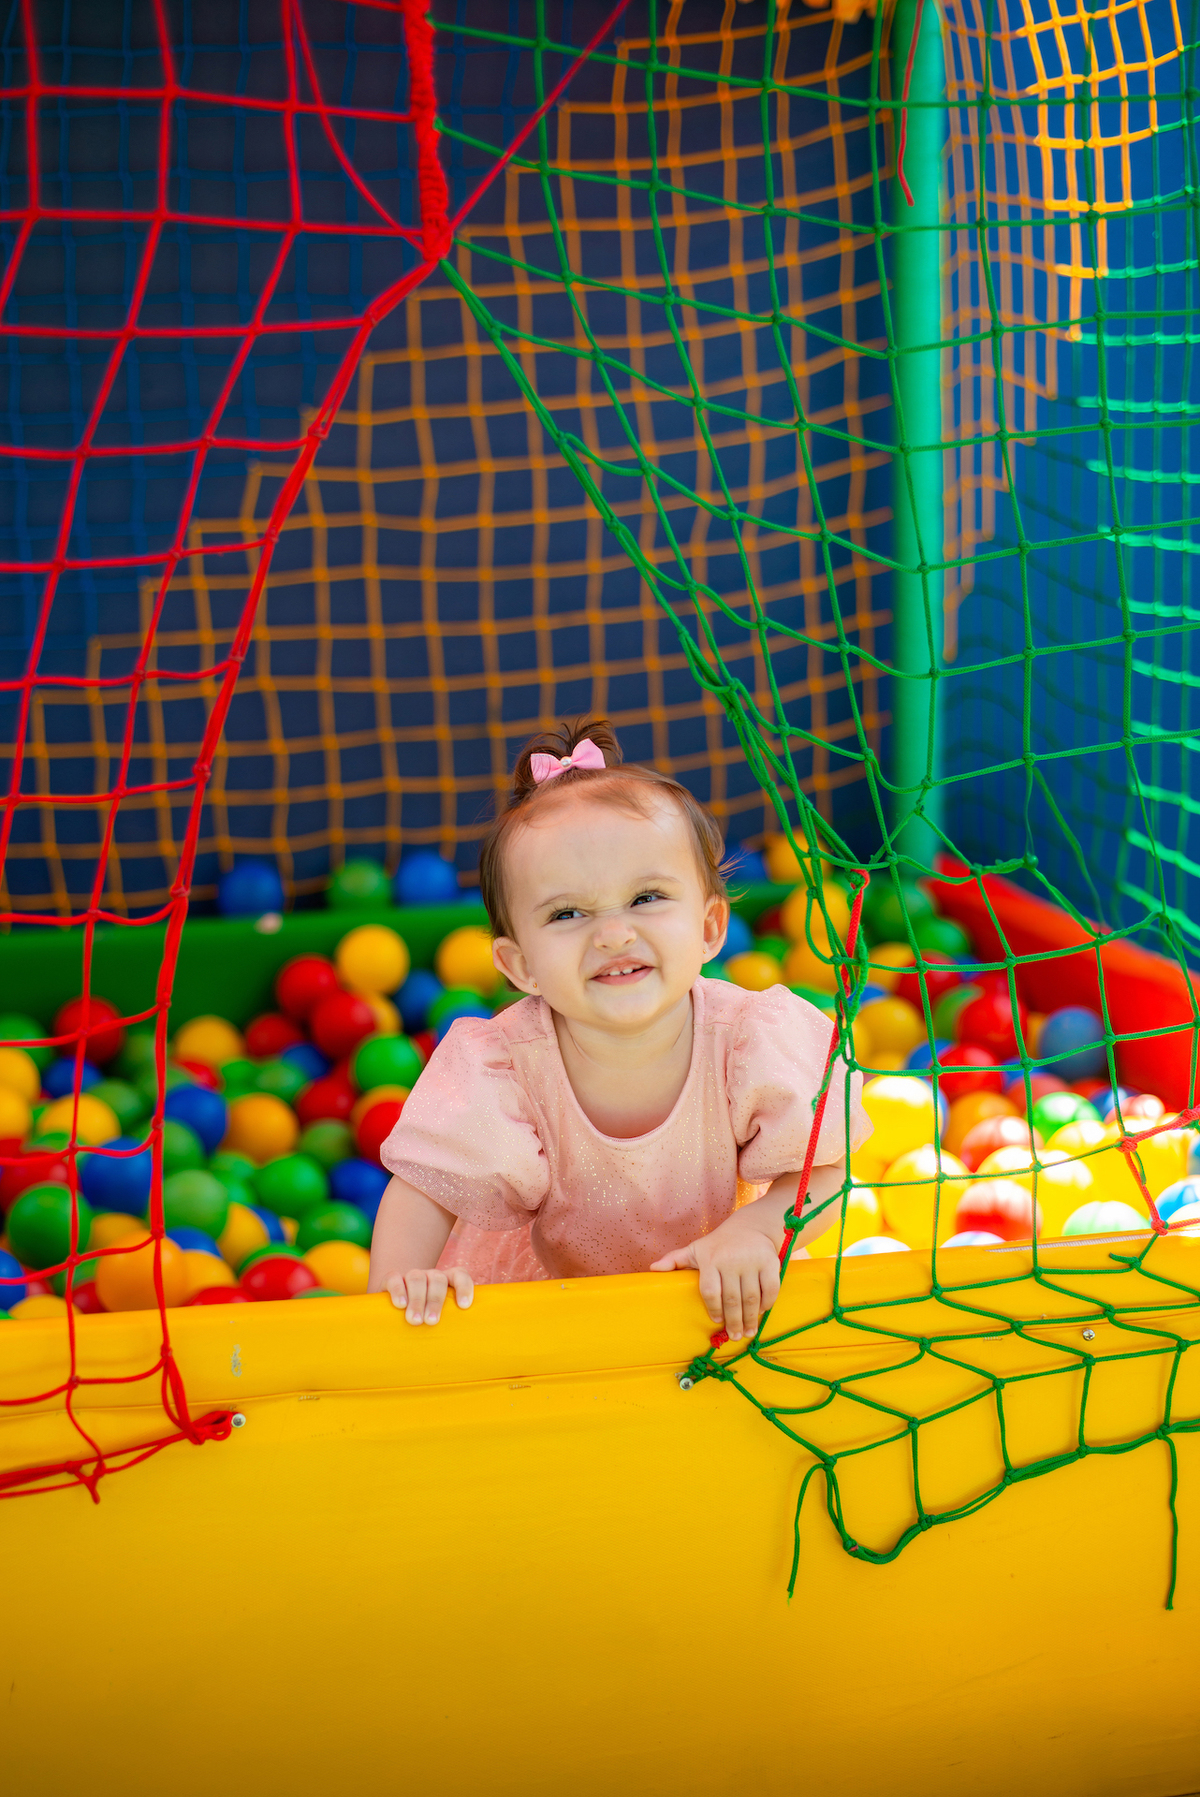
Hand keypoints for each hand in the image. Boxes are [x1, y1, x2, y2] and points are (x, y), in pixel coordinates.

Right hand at [383, 1266, 473, 1324]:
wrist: (395, 1318)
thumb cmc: (426, 1323)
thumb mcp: (441, 1322)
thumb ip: (451, 1325)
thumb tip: (461, 1347)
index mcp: (446, 1282)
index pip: (460, 1275)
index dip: (464, 1287)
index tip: (464, 1306)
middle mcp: (430, 1276)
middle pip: (438, 1279)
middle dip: (436, 1300)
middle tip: (432, 1321)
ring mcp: (411, 1276)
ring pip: (417, 1278)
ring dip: (417, 1300)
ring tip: (416, 1320)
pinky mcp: (391, 1280)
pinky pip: (394, 1278)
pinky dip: (398, 1290)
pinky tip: (400, 1305)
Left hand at [650, 1212, 780, 1341]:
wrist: (751, 1226)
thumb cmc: (719, 1244)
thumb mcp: (696, 1249)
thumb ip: (675, 1260)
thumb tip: (652, 1270)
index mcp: (710, 1259)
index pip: (710, 1291)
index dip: (714, 1309)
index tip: (716, 1321)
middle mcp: (731, 1260)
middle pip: (732, 1299)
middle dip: (734, 1321)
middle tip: (735, 1336)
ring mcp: (752, 1261)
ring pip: (751, 1297)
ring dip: (750, 1318)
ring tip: (748, 1332)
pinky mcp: (770, 1262)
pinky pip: (770, 1289)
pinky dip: (767, 1304)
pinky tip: (761, 1313)